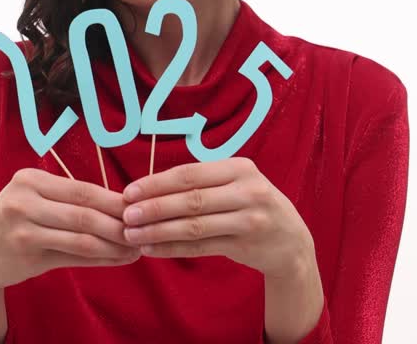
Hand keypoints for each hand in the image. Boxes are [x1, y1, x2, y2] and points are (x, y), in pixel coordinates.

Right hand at [0, 168, 141, 292]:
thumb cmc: (14, 223)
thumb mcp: (34, 201)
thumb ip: (71, 202)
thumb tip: (122, 206)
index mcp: (30, 180)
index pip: (84, 189)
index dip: (115, 201)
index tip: (140, 209)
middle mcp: (24, 201)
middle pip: (85, 213)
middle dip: (119, 224)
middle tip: (144, 231)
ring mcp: (23, 229)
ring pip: (82, 237)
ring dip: (114, 245)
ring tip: (136, 249)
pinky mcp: (27, 254)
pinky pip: (73, 256)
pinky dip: (100, 258)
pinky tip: (117, 259)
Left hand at [120, 157, 314, 277]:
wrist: (291, 241)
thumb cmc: (253, 205)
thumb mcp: (237, 183)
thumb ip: (202, 181)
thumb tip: (149, 186)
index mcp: (240, 168)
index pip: (190, 174)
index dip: (156, 183)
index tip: (129, 192)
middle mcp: (247, 191)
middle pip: (191, 199)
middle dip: (153, 207)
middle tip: (126, 215)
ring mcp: (248, 219)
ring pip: (194, 225)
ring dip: (158, 231)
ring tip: (132, 234)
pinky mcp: (245, 245)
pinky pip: (201, 246)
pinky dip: (172, 248)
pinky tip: (151, 249)